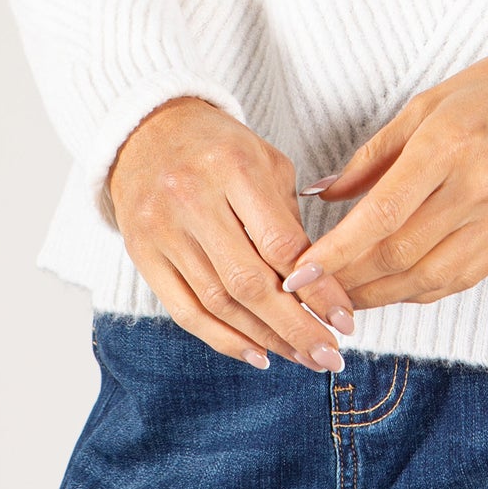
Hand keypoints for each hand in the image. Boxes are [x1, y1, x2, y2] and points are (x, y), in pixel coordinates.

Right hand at [106, 96, 355, 370]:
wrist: (149, 131)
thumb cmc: (221, 147)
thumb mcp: (265, 161)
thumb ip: (290, 219)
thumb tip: (321, 287)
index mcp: (233, 167)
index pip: (280, 243)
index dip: (317, 288)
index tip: (346, 320)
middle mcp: (192, 198)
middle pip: (249, 282)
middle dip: (295, 327)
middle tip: (329, 356)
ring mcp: (162, 229)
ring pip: (219, 303)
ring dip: (265, 338)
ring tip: (302, 357)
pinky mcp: (141, 254)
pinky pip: (185, 311)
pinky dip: (223, 339)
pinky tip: (257, 354)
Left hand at [287, 50, 487, 310]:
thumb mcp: (423, 107)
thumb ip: (371, 157)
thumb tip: (322, 195)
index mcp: (447, 145)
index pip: (381, 214)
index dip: (336, 252)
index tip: (299, 272)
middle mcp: (477, 186)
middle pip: (401, 254)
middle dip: (349, 280)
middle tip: (313, 290)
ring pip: (428, 278)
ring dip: (380, 295)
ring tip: (346, 295)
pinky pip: (460, 279)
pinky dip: (420, 290)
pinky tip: (393, 288)